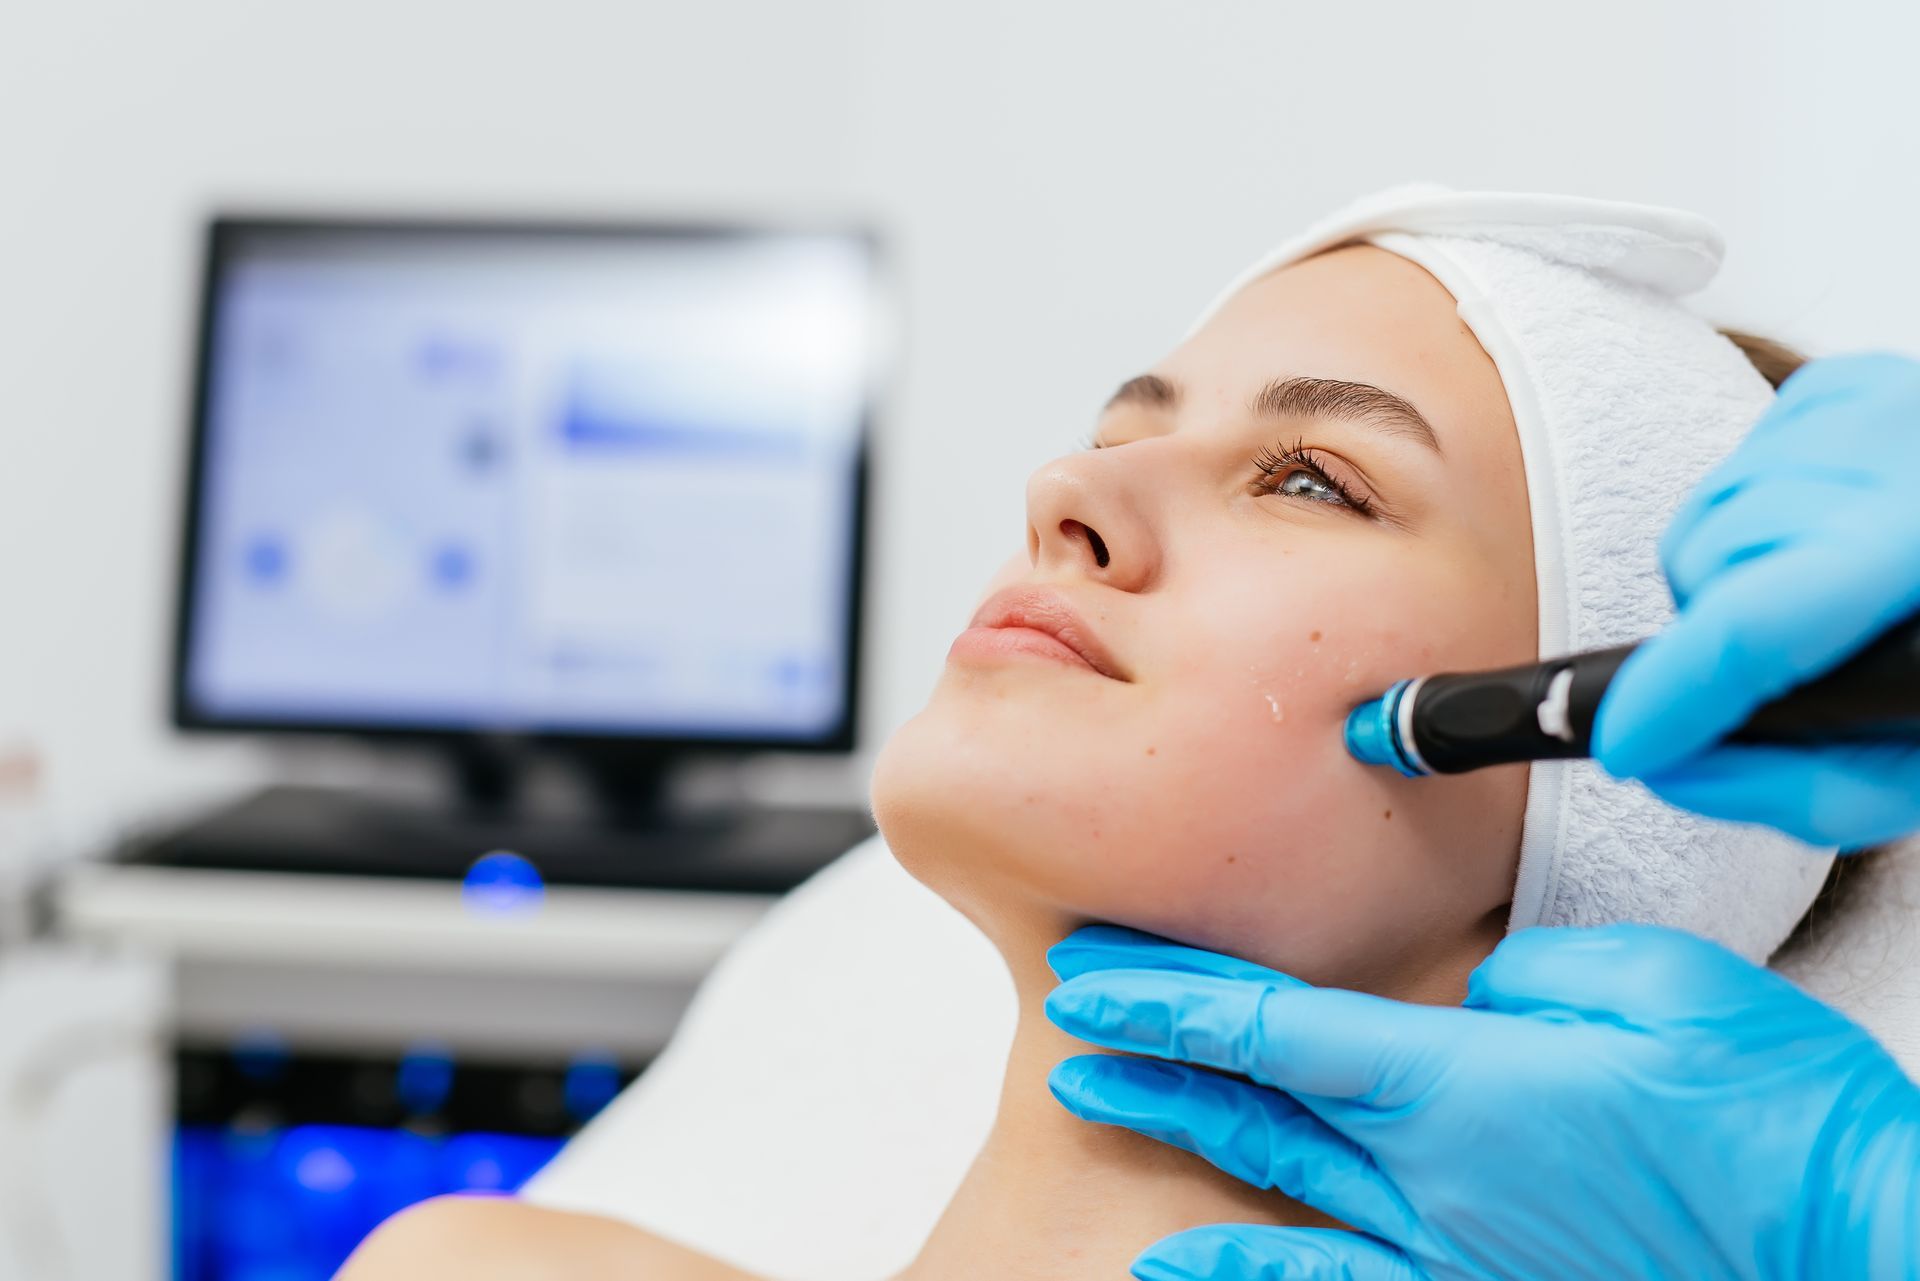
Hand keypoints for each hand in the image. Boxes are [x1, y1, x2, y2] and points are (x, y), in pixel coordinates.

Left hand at [1044, 924, 1919, 1280]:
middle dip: (1148, 1050)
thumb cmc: (1773, 1121)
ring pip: (1274, 1186)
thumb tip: (1468, 1002)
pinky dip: (1250, 1271)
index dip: (1167, 996)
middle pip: (1250, 1098)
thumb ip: (1529, 979)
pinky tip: (1182, 1263)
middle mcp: (1429, 1178)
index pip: (1268, 1028)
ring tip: (1087, 1096)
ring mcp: (1450, 1250)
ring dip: (1175, 1132)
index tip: (1090, 974)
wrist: (1856, 1248)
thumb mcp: (1655, 988)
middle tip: (1070, 1017)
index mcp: (1458, 1086)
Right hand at [1592, 353, 1919, 846]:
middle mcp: (1904, 453)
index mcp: (1919, 553)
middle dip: (1718, 633)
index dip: (1672, 694)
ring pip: (1709, 507)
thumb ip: (1805, 789)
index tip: (1626, 745)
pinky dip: (1756, 516)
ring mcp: (1883, 401)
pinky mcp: (1857, 381)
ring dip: (1731, 578)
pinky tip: (1822, 548)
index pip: (1758, 623)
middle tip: (1785, 672)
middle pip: (1712, 556)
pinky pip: (1740, 457)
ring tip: (1812, 611)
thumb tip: (1668, 766)